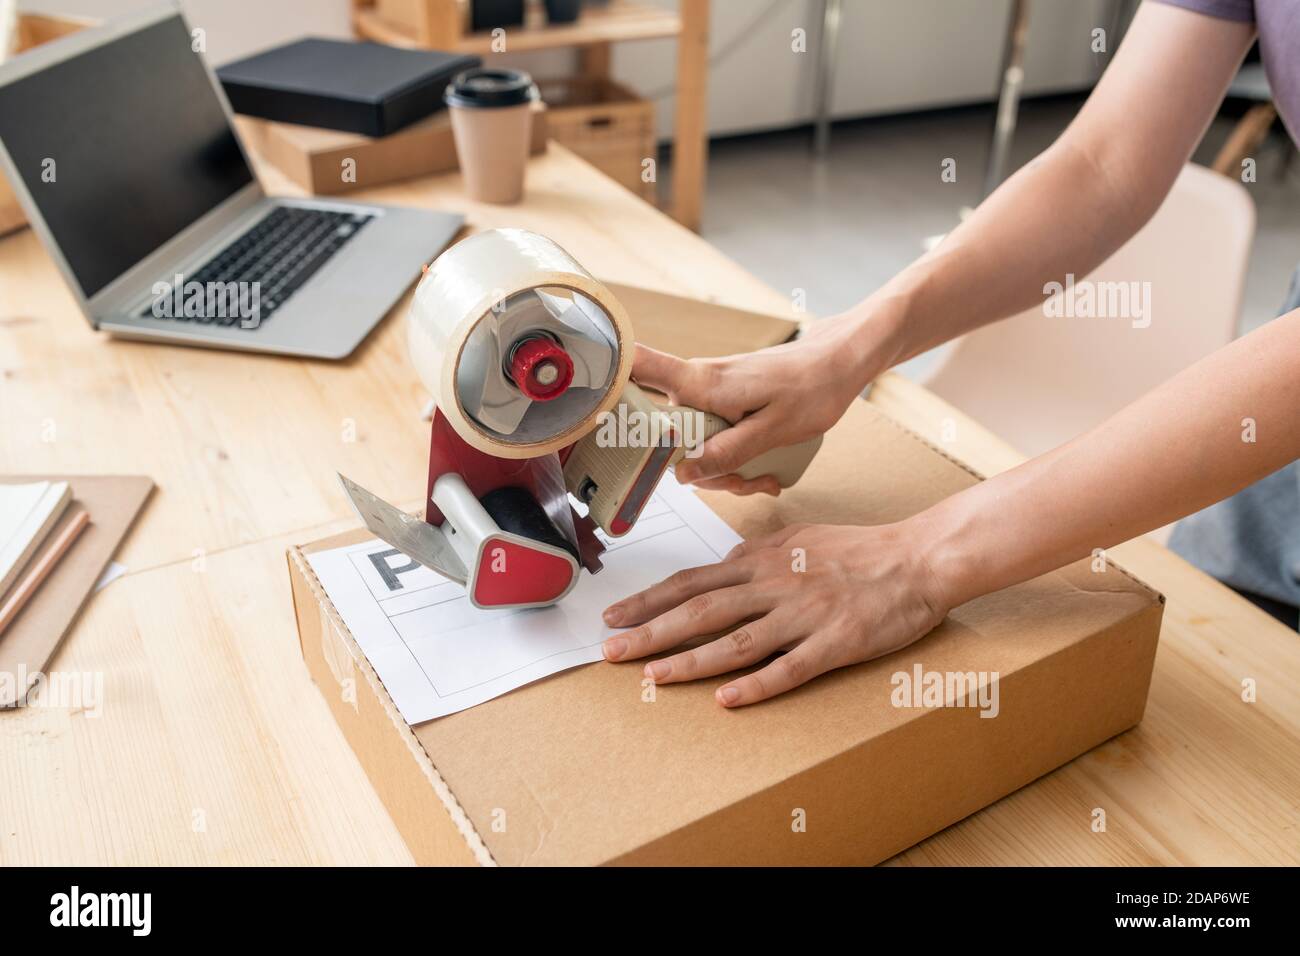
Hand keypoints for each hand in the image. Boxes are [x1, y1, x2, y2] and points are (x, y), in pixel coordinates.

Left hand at [600, 521, 950, 706]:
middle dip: (649, 631)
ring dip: (690, 659)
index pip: (692, 581)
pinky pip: (789, 668)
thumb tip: (724, 566)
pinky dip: (756, 684)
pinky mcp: (835, 642)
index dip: (649, 600)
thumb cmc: (860, 550)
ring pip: (735, 640)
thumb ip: (758, 553)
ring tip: (652, 676)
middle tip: (610, 651)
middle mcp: (775, 585)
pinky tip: (726, 700)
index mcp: (763, 562)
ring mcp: (803, 614)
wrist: (919, 558)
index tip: (614, 614)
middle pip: (700, 610)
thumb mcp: (800, 538)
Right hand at [632, 306, 899, 494]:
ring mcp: (710, 394)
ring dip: (723, 468)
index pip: (639, 365)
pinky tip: (764, 468)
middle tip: (742, 481)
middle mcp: (698, 385)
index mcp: (703, 384)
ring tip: (762, 476)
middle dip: (698, 466)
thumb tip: (684, 472)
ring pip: (693, 442)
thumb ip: (728, 452)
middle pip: (666, 431)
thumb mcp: (775, 430)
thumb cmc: (815, 385)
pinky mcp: (724, 402)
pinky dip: (734, 457)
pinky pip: (713, 437)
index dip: (607, 380)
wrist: (841, 361)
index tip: (588, 403)